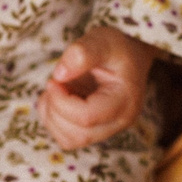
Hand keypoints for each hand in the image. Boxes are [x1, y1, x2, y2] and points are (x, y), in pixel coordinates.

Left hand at [39, 26, 156, 151]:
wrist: (128, 55)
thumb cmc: (117, 48)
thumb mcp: (102, 40)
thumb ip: (83, 52)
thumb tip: (60, 74)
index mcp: (124, 102)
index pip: (87, 117)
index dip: (62, 102)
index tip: (54, 79)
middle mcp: (118, 122)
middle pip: (79, 135)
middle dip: (56, 109)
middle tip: (54, 83)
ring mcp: (106, 129)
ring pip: (70, 140)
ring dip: (52, 116)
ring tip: (57, 90)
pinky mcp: (94, 130)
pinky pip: (66, 138)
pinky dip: (53, 121)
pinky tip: (57, 99)